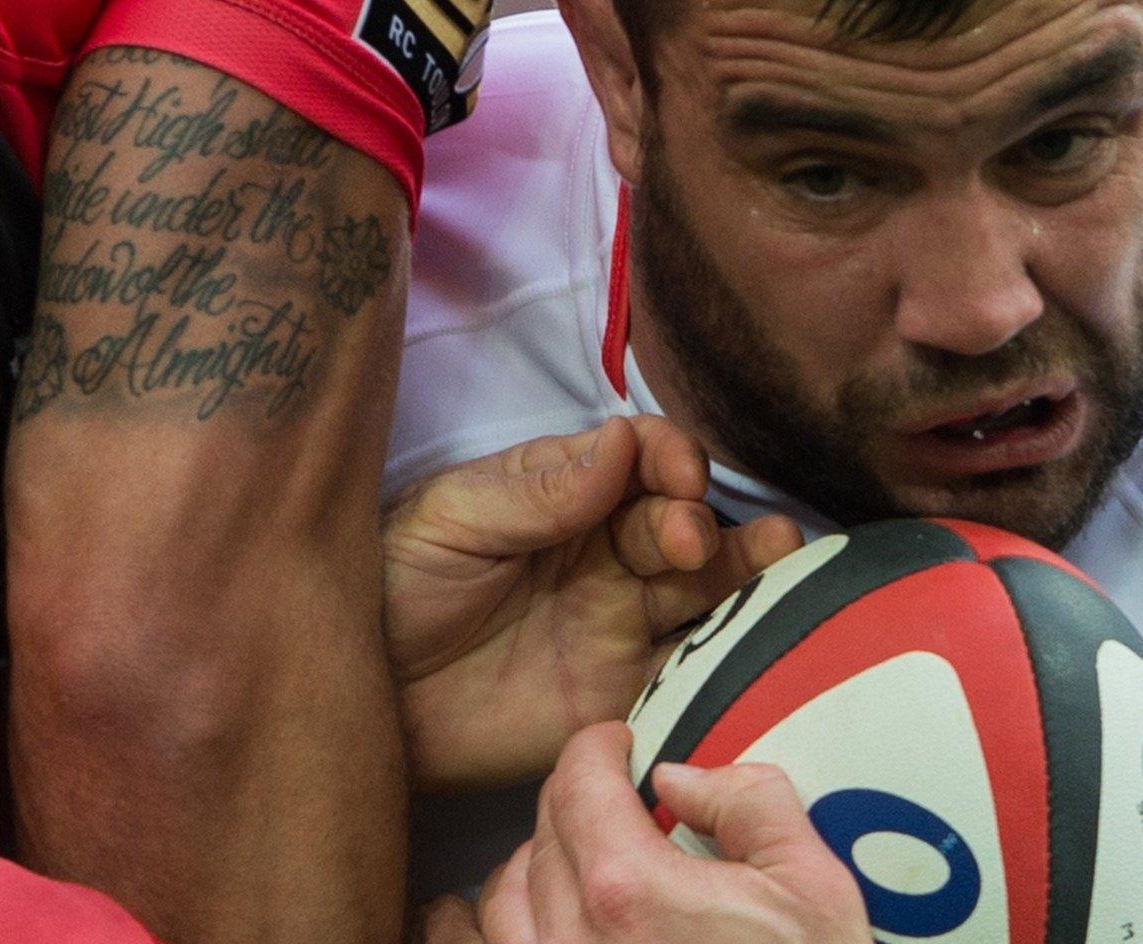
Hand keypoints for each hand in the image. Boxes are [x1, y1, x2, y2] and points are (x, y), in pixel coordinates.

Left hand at [383, 417, 802, 790]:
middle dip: (697, 522)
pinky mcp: (624, 692)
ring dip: (746, 569)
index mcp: (565, 494)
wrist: (363, 703)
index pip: (639, 458)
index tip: (674, 476)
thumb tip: (622, 439)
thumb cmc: (392, 590)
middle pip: (680, 522)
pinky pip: (694, 670)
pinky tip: (760, 637)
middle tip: (685, 542)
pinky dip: (734, 652)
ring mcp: (621, 622)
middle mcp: (605, 552)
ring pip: (705, 588)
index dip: (668, 457)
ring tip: (779, 556)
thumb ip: (539, 491)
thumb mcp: (450, 522)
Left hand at [422, 722, 870, 943]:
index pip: (578, 783)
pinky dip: (512, 923)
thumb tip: (685, 776)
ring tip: (586, 852)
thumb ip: (749, 806)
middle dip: (578, 796)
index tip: (618, 745)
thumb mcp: (812, 891)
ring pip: (507, 895)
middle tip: (615, 792)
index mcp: (631, 892)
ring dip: (542, 857)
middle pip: (543, 831)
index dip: (598, 748)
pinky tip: (545, 914)